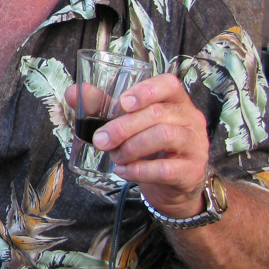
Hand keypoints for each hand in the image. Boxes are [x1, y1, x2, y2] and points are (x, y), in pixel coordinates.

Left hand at [90, 73, 210, 217]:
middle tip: (101, 140)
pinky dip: (139, 170)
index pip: (169, 84)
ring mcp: (195, 144)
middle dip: (123, 127)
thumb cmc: (148, 145)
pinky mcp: (192, 171)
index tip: (122, 103)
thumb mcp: (128, 122)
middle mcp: (190, 118)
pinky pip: (165, 168)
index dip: (145, 90)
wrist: (172, 184)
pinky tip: (123, 171)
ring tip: (115, 156)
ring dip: (131, 147)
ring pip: (164, 136)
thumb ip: (102, 106)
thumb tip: (74, 91)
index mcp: (175, 100)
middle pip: (157, 113)